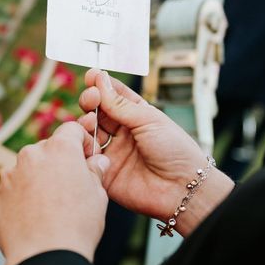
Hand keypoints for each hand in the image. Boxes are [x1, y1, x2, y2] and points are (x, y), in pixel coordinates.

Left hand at [0, 122, 109, 264]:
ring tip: (52, 206)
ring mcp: (10, 175)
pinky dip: (23, 198)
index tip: (87, 156)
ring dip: (38, 179)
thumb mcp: (98, 195)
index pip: (71, 129)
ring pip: (28, 169)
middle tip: (71, 185)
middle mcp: (31, 155)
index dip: (82, 140)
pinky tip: (34, 217)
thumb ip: (95, 172)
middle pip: (47, 149)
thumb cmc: (77, 225)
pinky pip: (13, 190)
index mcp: (59, 149)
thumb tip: (97, 162)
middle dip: (58, 162)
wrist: (44, 257)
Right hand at [78, 69, 233, 236]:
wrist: (182, 189)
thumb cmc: (175, 151)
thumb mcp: (149, 119)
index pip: (113, 95)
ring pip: (88, 131)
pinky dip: (82, 145)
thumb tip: (100, 79)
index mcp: (137, 116)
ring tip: (90, 121)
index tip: (91, 76)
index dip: (101, 85)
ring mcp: (111, 151)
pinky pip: (86, 156)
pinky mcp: (103, 171)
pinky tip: (86, 141)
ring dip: (85, 122)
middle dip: (90, 101)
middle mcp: (122, 133)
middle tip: (91, 99)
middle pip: (97, 111)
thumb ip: (119, 103)